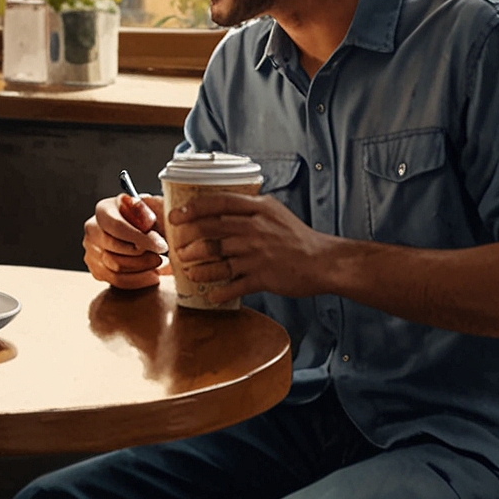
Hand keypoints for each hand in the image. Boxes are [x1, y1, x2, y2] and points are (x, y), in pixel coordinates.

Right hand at [84, 193, 169, 289]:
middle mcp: (92, 230)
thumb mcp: (148, 208)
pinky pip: (116, 281)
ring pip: (116, 267)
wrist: (138, 230)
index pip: (118, 227)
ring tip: (157, 264)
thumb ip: (145, 211)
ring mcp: (91, 251)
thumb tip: (146, 221)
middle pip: (116, 249)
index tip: (161, 246)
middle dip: (143, 255)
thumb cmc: (144, 218)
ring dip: (142, 268)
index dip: (141, 238)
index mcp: (103, 210)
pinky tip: (152, 275)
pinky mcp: (96, 269)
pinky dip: (138, 280)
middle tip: (160, 256)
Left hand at [170, 192, 332, 302]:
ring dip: (199, 266)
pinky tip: (210, 295)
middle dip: (188, 240)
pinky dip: (220, 292)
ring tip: (189, 271)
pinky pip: (234, 285)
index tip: (176, 215)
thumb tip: (220, 208)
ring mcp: (257, 254)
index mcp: (258, 209)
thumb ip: (249, 209)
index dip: (193, 208)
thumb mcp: (275, 212)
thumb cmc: (297, 237)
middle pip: (211, 230)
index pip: (218, 203)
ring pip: (218, 258)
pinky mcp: (262, 277)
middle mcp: (255, 229)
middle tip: (177, 248)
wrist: (322, 262)